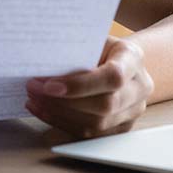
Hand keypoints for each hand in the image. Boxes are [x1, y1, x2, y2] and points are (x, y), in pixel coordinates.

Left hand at [25, 36, 153, 138]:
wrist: (121, 60)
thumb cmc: (101, 46)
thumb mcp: (92, 38)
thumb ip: (75, 49)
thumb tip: (40, 61)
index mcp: (133, 59)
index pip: (112, 77)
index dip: (80, 85)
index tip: (49, 85)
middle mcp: (139, 87)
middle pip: (105, 105)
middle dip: (63, 102)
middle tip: (33, 89)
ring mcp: (133, 111)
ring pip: (97, 124)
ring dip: (59, 114)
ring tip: (34, 99)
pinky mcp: (120, 128)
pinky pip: (90, 133)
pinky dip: (62, 122)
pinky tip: (43, 110)